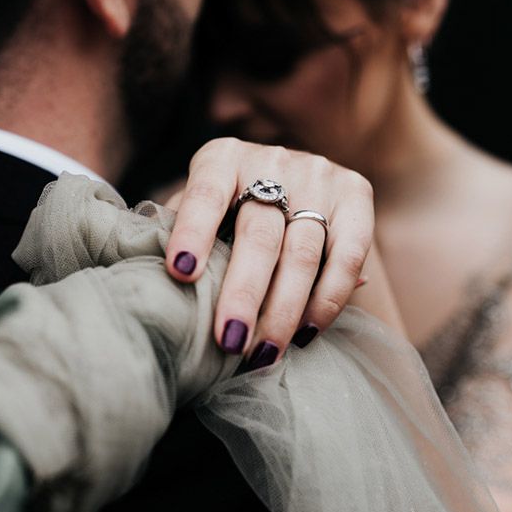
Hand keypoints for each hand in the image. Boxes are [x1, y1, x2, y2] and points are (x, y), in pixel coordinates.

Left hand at [165, 138, 373, 368]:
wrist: (293, 182)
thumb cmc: (228, 208)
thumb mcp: (198, 209)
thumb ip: (177, 232)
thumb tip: (156, 276)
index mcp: (222, 158)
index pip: (206, 195)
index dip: (193, 233)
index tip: (181, 273)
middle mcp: (272, 160)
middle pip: (259, 234)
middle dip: (244, 293)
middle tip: (230, 341)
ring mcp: (318, 176)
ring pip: (302, 252)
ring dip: (284, 311)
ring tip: (264, 353)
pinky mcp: (356, 195)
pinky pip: (348, 256)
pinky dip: (328, 299)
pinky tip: (305, 332)